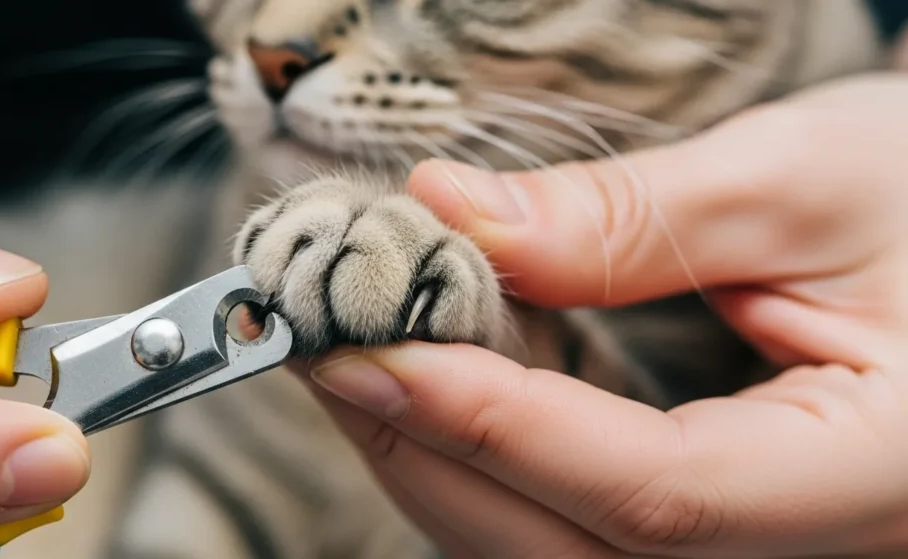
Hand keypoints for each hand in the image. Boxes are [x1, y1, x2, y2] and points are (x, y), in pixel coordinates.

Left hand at [302, 74, 907, 557]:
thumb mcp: (805, 183)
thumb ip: (627, 219)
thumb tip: (453, 218)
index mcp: (879, 479)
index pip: (657, 493)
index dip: (495, 424)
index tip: (366, 350)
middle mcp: (813, 550)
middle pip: (579, 549)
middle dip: (430, 450)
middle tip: (329, 345)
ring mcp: (762, 553)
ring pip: (559, 552)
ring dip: (441, 460)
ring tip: (364, 357)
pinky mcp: (720, 527)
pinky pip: (574, 527)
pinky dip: (487, 463)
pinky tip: (436, 389)